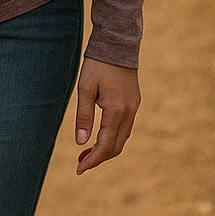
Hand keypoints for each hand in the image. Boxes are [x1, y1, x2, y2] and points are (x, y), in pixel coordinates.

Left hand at [74, 57, 139, 174]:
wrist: (117, 45)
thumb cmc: (97, 65)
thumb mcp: (85, 89)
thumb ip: (83, 117)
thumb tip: (81, 143)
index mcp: (116, 111)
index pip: (105, 145)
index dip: (92, 160)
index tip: (79, 170)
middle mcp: (129, 113)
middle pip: (116, 147)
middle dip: (98, 158)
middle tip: (80, 164)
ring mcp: (134, 108)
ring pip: (122, 139)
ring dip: (106, 149)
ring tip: (86, 153)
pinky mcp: (134, 103)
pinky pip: (126, 129)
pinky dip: (113, 138)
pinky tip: (100, 137)